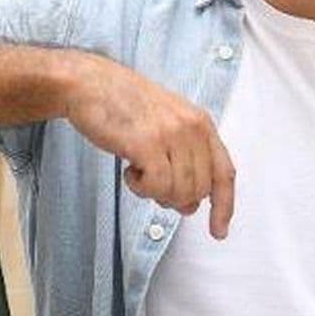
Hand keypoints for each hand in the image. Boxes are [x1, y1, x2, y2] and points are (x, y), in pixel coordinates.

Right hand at [63, 52, 236, 237]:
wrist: (90, 84)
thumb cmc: (123, 105)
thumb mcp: (166, 125)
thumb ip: (184, 161)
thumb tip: (190, 204)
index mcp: (201, 122)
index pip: (225, 172)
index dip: (224, 205)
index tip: (219, 231)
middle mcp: (191, 127)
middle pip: (200, 189)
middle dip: (176, 198)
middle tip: (151, 184)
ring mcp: (171, 135)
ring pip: (179, 191)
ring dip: (155, 192)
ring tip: (138, 172)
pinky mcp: (148, 144)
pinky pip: (157, 186)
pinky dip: (140, 188)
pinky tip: (129, 172)